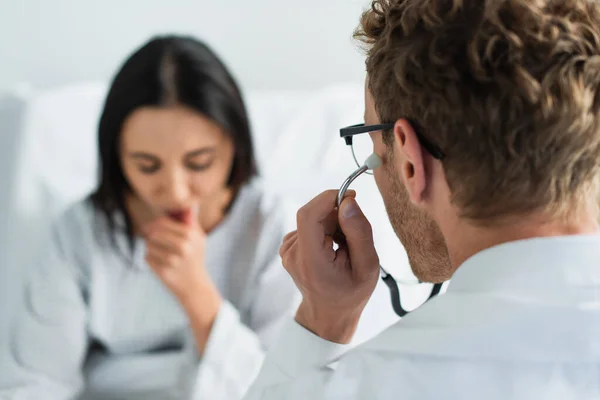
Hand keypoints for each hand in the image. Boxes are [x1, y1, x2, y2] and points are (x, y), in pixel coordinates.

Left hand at [143, 209, 212, 302]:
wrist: (194, 285)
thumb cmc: (195, 257)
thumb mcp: (198, 238)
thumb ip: (190, 222)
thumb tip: (186, 205)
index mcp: (190, 235)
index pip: (162, 223)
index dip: (154, 224)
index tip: (151, 228)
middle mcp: (183, 247)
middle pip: (154, 233)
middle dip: (151, 236)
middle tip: (153, 239)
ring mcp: (173, 260)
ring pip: (148, 245)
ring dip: (150, 248)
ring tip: (159, 252)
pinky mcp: (163, 271)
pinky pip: (147, 257)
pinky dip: (150, 259)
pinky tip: (160, 263)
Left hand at [280, 190, 379, 343]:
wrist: (329, 313)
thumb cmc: (351, 292)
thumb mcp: (367, 266)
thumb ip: (359, 232)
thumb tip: (348, 202)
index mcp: (310, 261)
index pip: (309, 215)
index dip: (329, 198)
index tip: (352, 197)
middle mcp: (292, 254)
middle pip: (313, 215)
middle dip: (337, 215)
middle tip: (354, 236)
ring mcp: (287, 251)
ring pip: (312, 219)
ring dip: (332, 224)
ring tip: (344, 248)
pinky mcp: (288, 246)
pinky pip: (308, 226)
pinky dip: (324, 230)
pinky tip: (333, 248)